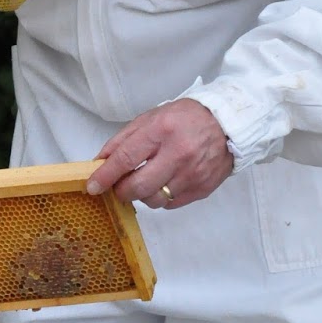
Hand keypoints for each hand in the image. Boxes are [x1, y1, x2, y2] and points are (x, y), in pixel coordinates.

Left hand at [86, 99, 232, 209]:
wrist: (228, 123)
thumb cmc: (185, 118)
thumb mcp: (151, 118)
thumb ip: (123, 140)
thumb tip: (99, 162)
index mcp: (162, 130)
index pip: (126, 159)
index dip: (105, 176)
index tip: (93, 186)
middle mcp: (178, 154)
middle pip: (138, 187)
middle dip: (121, 191)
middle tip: (119, 187)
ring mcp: (192, 174)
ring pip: (154, 200)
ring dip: (142, 195)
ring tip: (146, 181)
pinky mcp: (202, 189)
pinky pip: (171, 204)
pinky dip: (161, 197)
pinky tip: (165, 183)